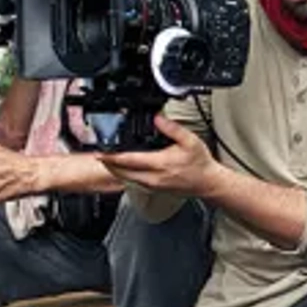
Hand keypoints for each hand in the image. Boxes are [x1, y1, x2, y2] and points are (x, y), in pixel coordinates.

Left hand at [97, 115, 221, 197]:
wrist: (207, 183)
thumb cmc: (200, 164)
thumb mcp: (190, 140)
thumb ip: (172, 128)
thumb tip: (157, 118)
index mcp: (160, 164)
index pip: (129, 160)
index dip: (112, 156)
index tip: (101, 151)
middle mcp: (154, 177)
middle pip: (122, 172)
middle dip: (108, 163)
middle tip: (98, 154)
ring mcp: (153, 185)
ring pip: (126, 179)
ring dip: (115, 170)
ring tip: (107, 160)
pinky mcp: (154, 189)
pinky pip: (134, 182)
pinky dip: (125, 174)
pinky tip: (123, 168)